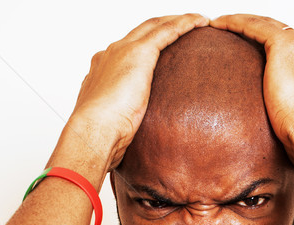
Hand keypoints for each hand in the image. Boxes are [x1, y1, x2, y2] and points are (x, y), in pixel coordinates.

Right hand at [69, 14, 208, 168]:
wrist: (93, 131)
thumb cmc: (101, 135)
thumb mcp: (112, 123)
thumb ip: (121, 119)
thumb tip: (128, 134)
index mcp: (103, 69)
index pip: (128, 50)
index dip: (146, 45)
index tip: (161, 48)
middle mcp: (112, 54)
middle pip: (143, 31)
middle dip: (164, 25)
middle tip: (184, 25)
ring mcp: (124, 51)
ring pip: (156, 26)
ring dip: (178, 21)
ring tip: (198, 21)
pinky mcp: (139, 53)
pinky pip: (167, 32)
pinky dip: (185, 24)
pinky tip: (200, 22)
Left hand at [210, 14, 293, 166]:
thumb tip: (291, 166)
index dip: (279, 58)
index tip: (262, 63)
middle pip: (284, 37)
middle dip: (263, 35)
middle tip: (241, 37)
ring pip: (269, 27)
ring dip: (247, 25)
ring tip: (225, 26)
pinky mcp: (284, 45)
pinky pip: (255, 26)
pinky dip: (237, 23)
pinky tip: (220, 24)